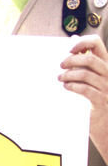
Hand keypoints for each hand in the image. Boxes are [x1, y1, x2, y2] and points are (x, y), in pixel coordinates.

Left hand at [60, 34, 107, 160]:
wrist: (102, 123)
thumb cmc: (89, 99)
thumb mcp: (85, 78)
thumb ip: (79, 64)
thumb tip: (67, 46)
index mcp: (103, 65)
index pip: (97, 44)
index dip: (83, 42)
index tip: (69, 48)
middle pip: (91, 59)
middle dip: (72, 60)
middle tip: (60, 66)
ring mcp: (106, 88)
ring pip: (87, 74)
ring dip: (69, 75)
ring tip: (60, 78)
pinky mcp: (101, 101)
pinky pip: (87, 90)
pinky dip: (73, 86)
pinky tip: (66, 87)